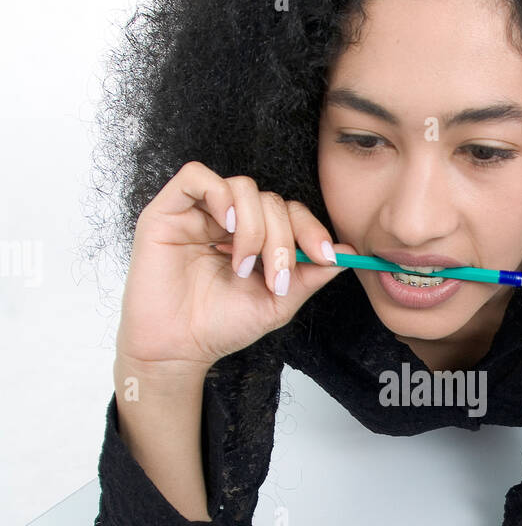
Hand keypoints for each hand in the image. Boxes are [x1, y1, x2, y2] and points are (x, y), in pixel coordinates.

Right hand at [116, 160, 356, 370]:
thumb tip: (348, 253)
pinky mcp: (168, 210)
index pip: (290, 213)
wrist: (177, 349)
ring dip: (254, 227)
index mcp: (255, 238)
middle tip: (274, 277)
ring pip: (242, 188)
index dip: (312, 229)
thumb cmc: (220, 326)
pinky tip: (225, 226)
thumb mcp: (277, 303)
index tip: (326, 256)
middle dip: (282, 239)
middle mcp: (228, 221)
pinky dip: (219, 194)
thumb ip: (310, 276)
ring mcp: (199, 213)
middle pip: (270, 201)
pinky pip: (196, 176)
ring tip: (243, 266)